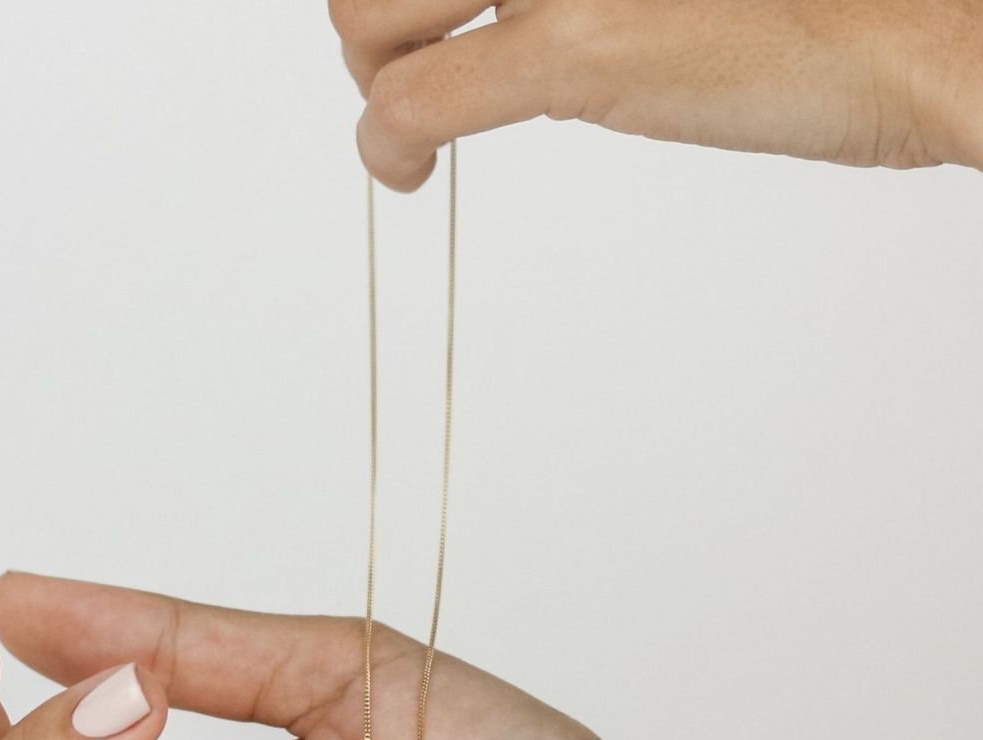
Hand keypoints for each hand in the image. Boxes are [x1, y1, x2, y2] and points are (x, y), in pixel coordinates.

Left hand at [331, 0, 982, 189]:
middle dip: (377, 26)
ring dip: (376, 81)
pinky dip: (387, 150)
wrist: (918, 22)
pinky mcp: (571, 51)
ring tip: (418, 116)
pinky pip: (414, 105)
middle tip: (411, 65)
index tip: (429, 18)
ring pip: (366, 19)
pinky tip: (408, 176)